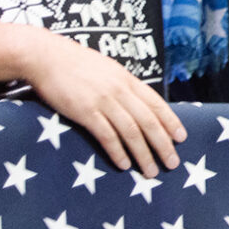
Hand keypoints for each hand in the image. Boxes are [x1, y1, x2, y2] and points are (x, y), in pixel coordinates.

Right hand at [21, 27, 184, 175]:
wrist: (48, 57)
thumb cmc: (77, 65)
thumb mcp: (108, 70)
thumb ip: (123, 86)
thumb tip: (137, 103)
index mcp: (128, 80)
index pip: (156, 104)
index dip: (171, 122)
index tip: (181, 138)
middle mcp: (120, 90)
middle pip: (148, 121)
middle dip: (163, 144)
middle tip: (172, 163)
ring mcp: (104, 101)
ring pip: (131, 131)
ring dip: (143, 154)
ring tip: (150, 171)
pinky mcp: (85, 111)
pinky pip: (107, 135)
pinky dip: (118, 151)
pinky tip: (124, 165)